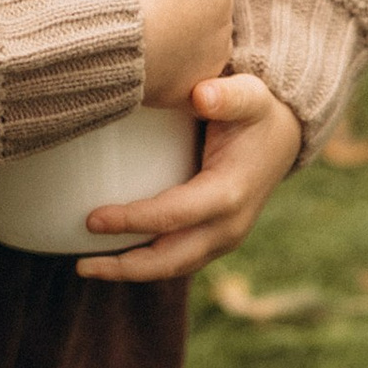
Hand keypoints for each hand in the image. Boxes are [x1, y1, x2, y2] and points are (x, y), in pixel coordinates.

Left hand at [79, 70, 303, 281]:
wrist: (285, 137)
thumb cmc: (257, 113)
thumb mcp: (248, 95)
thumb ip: (226, 95)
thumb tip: (201, 95)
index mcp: (230, 193)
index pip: (173, 216)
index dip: (132, 221)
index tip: (92, 219)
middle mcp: (229, 226)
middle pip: (171, 260)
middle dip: (125, 267)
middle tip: (81, 266)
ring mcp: (225, 238)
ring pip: (174, 267)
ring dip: (131, 272)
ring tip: (88, 267)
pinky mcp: (216, 241)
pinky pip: (178, 261)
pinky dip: (146, 265)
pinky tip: (114, 256)